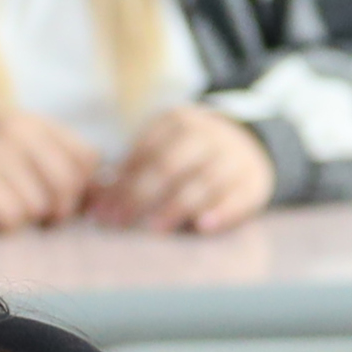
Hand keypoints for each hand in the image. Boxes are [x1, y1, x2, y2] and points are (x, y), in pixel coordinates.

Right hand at [0, 109, 99, 228]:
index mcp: (36, 123)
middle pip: (68, 187)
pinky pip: (7, 215)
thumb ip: (55, 164)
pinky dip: (1, 226)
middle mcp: (18, 131)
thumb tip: (99, 199)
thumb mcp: (16, 146)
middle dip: (56, 212)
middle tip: (34, 214)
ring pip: (37, 206)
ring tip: (3, 210)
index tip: (59, 198)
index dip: (81, 188)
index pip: (89, 159)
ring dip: (23, 220)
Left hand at [92, 103, 273, 233]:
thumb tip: (96, 199)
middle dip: (140, 196)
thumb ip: (134, 168)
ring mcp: (233, 157)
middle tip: (119, 221)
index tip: (102, 209)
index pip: (145, 152)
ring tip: (154, 229)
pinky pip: (238, 197)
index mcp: (179, 122)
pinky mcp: (255, 181)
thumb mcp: (165, 145)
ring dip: (176, 206)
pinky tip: (203, 226)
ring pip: (202, 182)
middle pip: (169, 166)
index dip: (121, 181)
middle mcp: (207, 135)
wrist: (250, 145)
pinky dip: (222, 212)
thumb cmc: (191, 153)